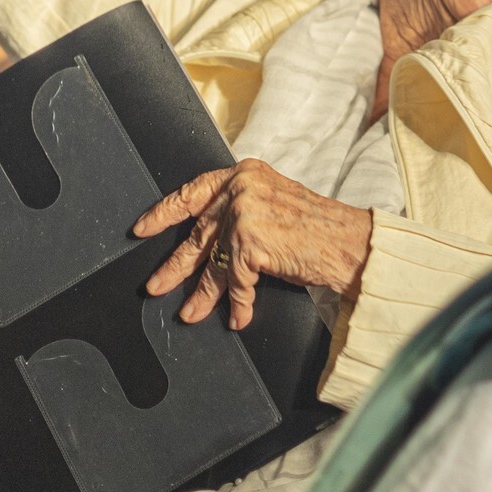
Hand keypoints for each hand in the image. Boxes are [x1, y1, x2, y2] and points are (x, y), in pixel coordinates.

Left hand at [135, 159, 373, 329]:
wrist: (349, 242)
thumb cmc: (318, 228)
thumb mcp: (274, 205)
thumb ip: (240, 211)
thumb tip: (205, 242)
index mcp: (245, 173)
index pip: (194, 191)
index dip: (165, 211)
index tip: (142, 228)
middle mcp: (242, 188)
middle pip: (199, 233)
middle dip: (176, 266)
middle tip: (154, 285)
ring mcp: (245, 214)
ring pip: (213, 262)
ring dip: (201, 293)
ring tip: (189, 314)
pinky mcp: (251, 241)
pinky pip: (236, 280)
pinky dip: (237, 303)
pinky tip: (237, 318)